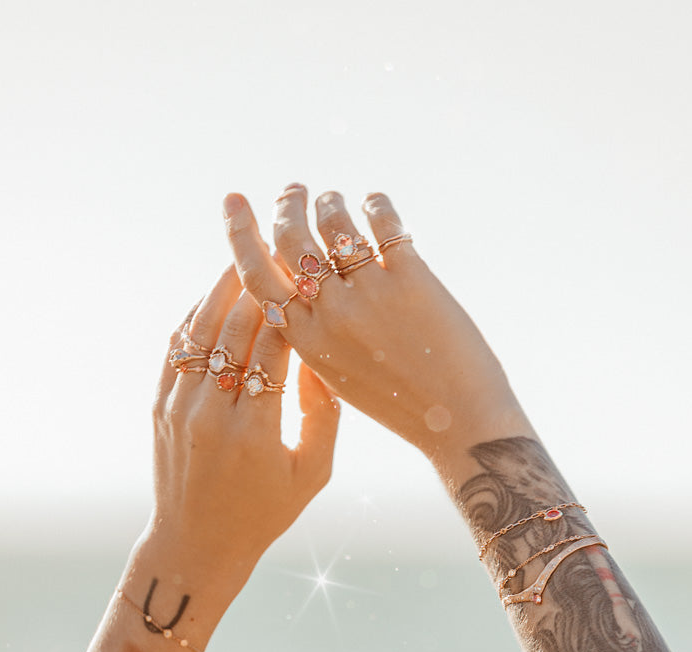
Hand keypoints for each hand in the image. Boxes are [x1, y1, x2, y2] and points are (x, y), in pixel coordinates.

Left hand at [152, 265, 339, 584]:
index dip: (293, 307)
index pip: (275, 347)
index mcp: (255, 431)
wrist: (196, 544)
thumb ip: (325, 414)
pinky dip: (196, 316)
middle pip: (236, 327)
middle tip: (279, 250)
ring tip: (245, 258)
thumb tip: (328, 355)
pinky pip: (178, 346)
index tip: (309, 277)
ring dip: (222, 289)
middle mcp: (212, 414)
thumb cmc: (264, 513)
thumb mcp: (313, 472)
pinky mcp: (161, 405)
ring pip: (201, 329)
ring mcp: (180, 408)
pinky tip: (216, 296)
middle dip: (259, 285)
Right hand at [223, 186, 534, 468]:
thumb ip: (315, 333)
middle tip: (292, 191)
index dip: (241, 235)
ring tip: (333, 199)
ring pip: (333, 222)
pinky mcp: (410, 278)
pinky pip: (382, 221)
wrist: (456, 421)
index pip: (258, 277)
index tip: (235, 202)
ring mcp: (369, 294)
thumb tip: (298, 282)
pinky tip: (376, 204)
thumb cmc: (399, 402)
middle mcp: (331, 315)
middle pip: (290, 239)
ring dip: (329, 202)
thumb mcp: (340, 375)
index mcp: (307, 342)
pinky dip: (375, 204)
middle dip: (285, 206)